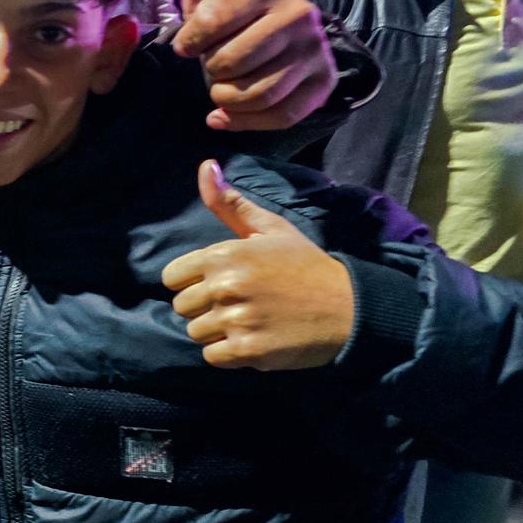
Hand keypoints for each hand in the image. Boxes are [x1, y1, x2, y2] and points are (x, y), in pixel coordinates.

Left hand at [162, 160, 353, 369]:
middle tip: (239, 304)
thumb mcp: (270, 229)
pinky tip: (253, 340)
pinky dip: (229, 354)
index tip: (218, 284)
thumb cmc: (305, 266)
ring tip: (249, 321)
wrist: (350, 307)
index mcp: (224, 255)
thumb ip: (230, 204)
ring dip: (217, 332)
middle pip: (181, 307)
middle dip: (204, 308)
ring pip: (196, 332)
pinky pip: (212, 357)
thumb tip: (205, 166)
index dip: (192, 282)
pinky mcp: (249, 350)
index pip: (171, 277)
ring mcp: (237, 320)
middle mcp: (226, 286)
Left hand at [172, 0, 332, 131]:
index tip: (188, 46)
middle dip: (212, 70)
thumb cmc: (234, 15)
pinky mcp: (324, 82)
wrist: (285, 37)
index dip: (190, 42)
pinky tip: (225, 115)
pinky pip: (281, 115)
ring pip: (257, 93)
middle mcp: (298, 14)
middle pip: (232, 63)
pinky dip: (245, 122)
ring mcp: (315, 50)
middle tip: (214, 64)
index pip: (211, 22)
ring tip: (220, 89)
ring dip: (226, 99)